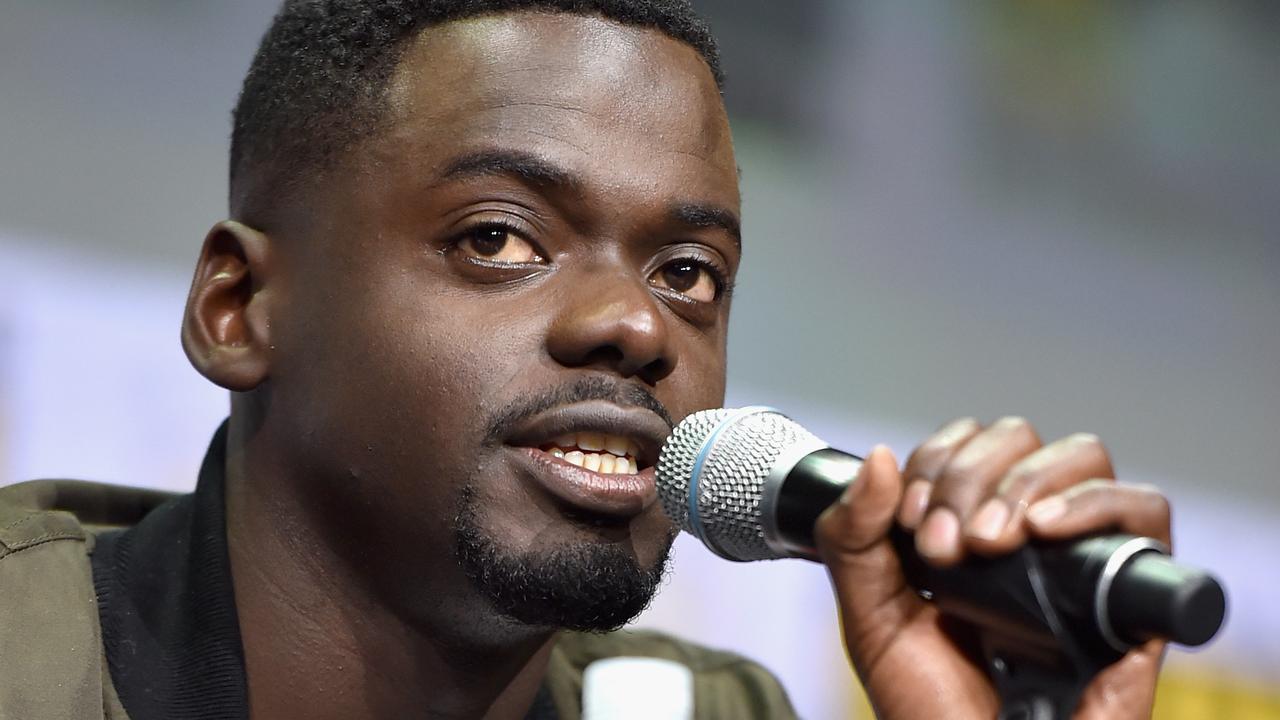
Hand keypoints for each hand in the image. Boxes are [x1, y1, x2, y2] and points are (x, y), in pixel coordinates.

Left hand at [814, 417, 1170, 718]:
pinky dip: (1094, 504)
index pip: (971, 442)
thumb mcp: (870, 616)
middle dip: (972, 475)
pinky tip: (1043, 530)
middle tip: (944, 545)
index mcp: (974, 528)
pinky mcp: (1135, 597)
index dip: (938, 460)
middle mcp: (1033, 536)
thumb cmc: (927, 705)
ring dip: (1026, 481)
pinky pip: (1146, 515)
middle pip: (1025, 440)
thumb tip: (880, 456)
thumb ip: (852, 536)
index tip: (912, 520)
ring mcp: (1084, 561)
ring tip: (989, 541)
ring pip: (1086, 459)